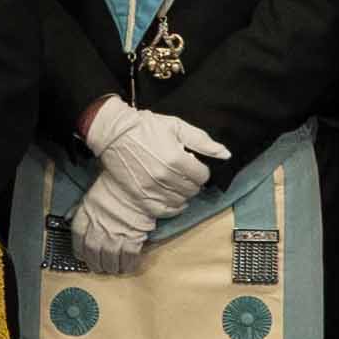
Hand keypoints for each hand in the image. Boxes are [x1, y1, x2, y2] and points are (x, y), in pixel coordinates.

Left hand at [69, 171, 156, 275]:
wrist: (137, 184)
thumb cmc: (117, 184)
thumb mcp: (94, 193)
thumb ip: (84, 207)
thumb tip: (72, 216)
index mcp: (87, 212)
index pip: (77, 235)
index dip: (78, 248)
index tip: (81, 255)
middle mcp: (98, 226)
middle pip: (92, 250)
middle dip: (95, 262)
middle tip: (98, 268)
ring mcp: (115, 233)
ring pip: (109, 257)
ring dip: (110, 266)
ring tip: (113, 270)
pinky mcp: (133, 237)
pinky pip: (128, 256)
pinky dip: (128, 264)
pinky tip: (128, 266)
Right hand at [80, 100, 228, 218]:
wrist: (114, 134)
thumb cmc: (146, 127)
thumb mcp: (176, 126)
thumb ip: (202, 141)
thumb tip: (225, 154)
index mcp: (176, 159)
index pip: (202, 176)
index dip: (201, 171)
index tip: (194, 166)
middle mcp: (165, 177)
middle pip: (192, 190)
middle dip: (192, 182)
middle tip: (185, 174)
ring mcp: (152, 189)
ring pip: (180, 201)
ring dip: (183, 194)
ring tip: (177, 184)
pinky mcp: (140, 197)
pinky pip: (164, 211)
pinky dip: (172, 208)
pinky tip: (173, 200)